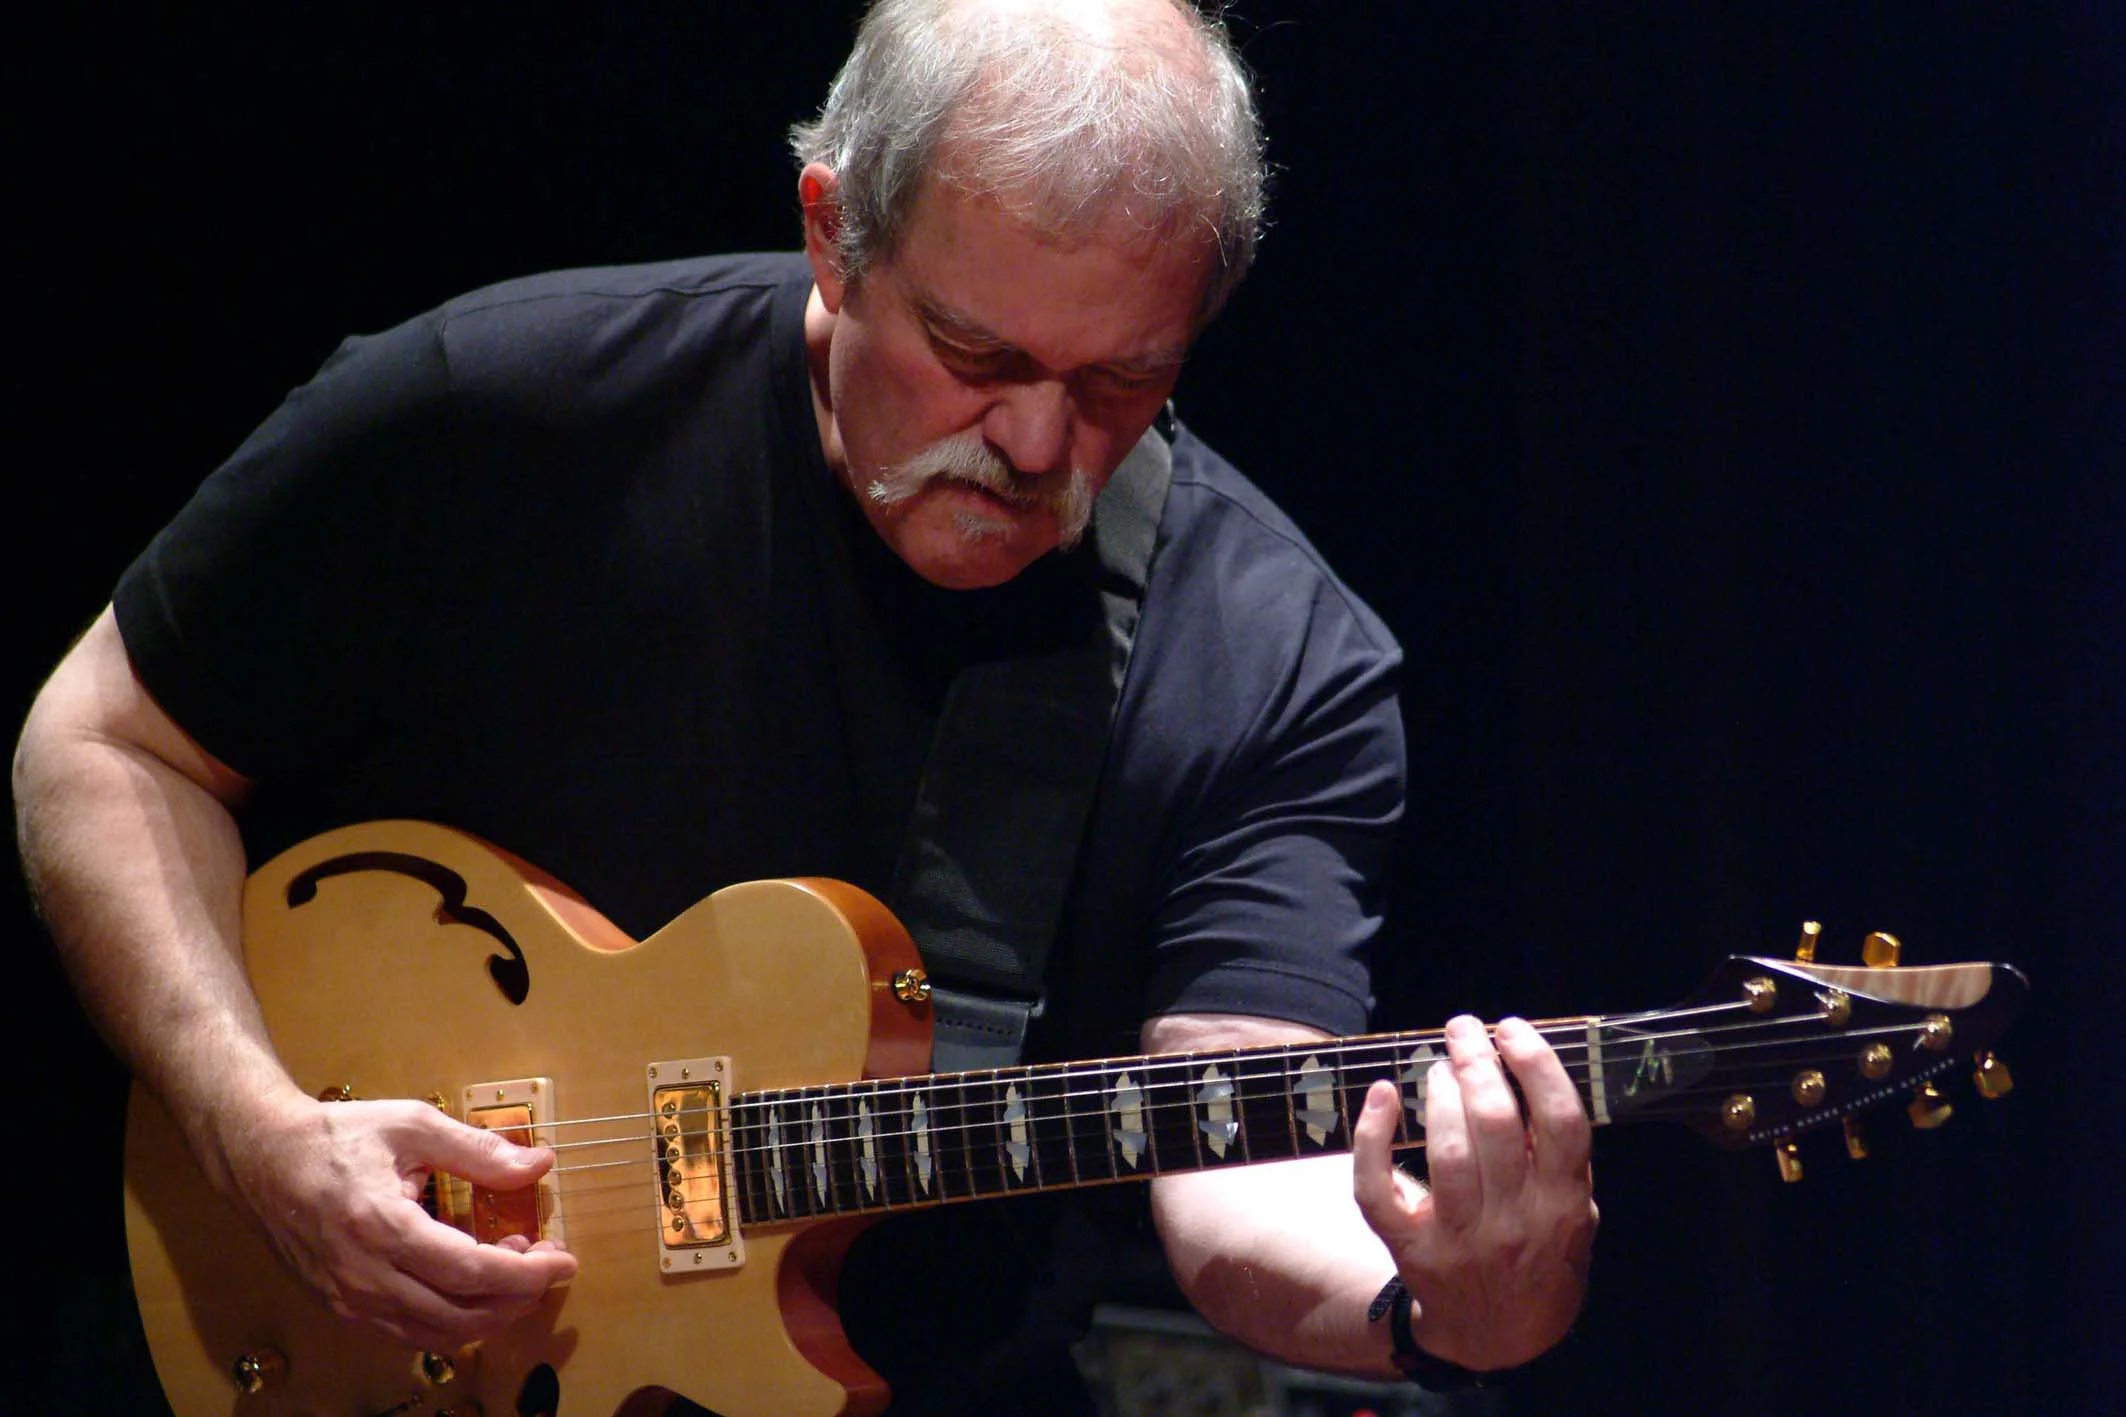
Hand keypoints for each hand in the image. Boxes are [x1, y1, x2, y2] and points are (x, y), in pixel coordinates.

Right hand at [218, 1091, 578, 1349]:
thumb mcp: (413, 1125)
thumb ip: (478, 1150)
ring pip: (436, 1333)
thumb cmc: (336, 1137)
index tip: (564, 1259)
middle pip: (461, 1315)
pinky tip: (471, 1286)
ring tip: (514, 1272)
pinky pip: (408, 1332)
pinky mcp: (341, 1308)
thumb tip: (539, 1163)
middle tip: (546, 1265)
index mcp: (383, 1227)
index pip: (472, 1272)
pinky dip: (451, 1319)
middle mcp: (364, 1276)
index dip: (527, 1274)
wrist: (260, 1159)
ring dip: (487, 1314)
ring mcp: (349, 1300)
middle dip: (517, 1298)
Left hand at [1351, 1014, 1596, 1370]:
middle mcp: (1513, 1222)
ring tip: (1441, 1064)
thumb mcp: (1576, 1217)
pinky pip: (1378, 1188)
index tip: (1512, 1028)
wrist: (1498, 1338)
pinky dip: (1373, 1136)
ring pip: (1445, 1151)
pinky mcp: (1409, 1248)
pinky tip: (1382, 1094)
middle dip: (1477, 1062)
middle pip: (1497, 1126)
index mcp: (1562, 1207)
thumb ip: (1564, 1160)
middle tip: (1463, 1028)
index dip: (1538, 1065)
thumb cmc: (1541, 1259)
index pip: (1561, 1123)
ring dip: (1440, 1092)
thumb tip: (1532, 1076)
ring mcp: (1458, 1239)